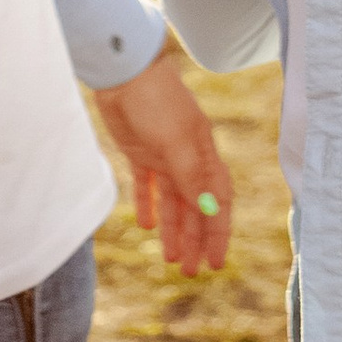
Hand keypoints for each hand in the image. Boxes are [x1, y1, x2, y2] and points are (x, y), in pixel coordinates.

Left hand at [91, 41, 232, 275]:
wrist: (123, 70)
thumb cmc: (155, 100)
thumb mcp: (176, 142)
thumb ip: (192, 176)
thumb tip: (210, 210)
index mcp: (203, 155)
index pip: (217, 201)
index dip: (218, 233)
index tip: (215, 262)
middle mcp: (187, 157)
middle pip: (195, 207)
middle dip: (194, 239)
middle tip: (188, 271)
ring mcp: (163, 154)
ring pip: (172, 201)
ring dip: (173, 229)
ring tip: (169, 259)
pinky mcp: (139, 149)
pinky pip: (147, 185)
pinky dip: (148, 205)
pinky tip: (146, 226)